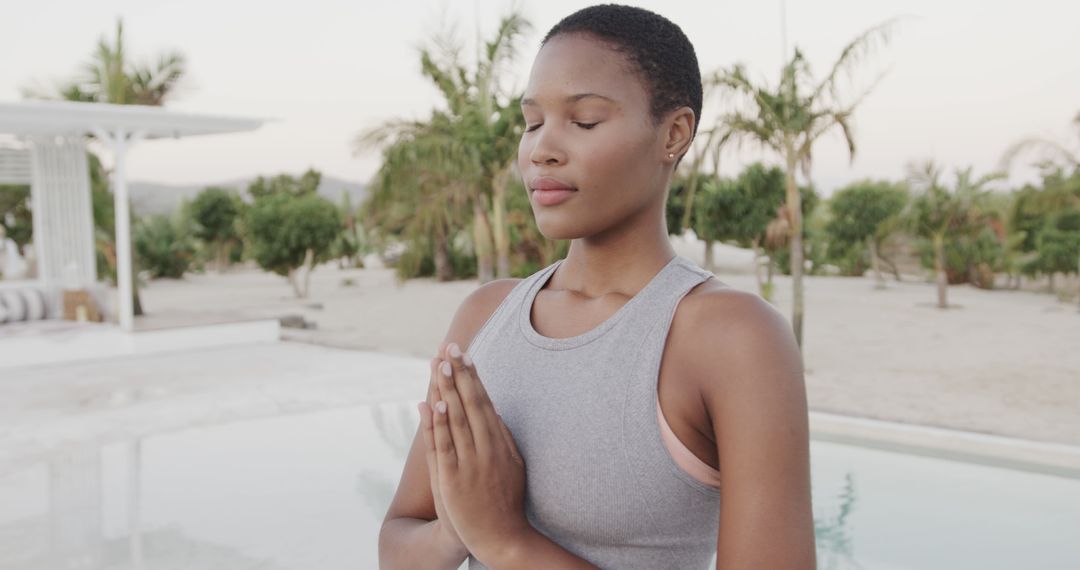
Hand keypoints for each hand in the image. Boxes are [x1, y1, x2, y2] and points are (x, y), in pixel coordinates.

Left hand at [419, 342, 528, 563]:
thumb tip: (493, 407)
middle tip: (450, 347)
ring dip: (447, 390)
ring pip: (457, 419)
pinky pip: (445, 447)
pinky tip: (435, 404)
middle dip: (459, 374)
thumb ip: (503, 436)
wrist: (504, 538)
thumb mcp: (513, 464)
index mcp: (500, 443)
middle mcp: (487, 448)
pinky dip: (440, 425)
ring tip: (440, 364)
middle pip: (471, 403)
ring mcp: (471, 463)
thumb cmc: (506, 501)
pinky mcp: (454, 479)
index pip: (484, 402)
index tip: (464, 354)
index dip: (473, 377)